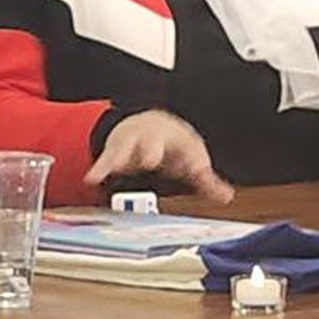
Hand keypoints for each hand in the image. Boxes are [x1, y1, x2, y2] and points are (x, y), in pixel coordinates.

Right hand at [87, 109, 234, 203]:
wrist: (146, 122)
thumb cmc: (172, 145)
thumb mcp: (191, 157)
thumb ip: (206, 180)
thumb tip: (227, 197)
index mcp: (177, 140)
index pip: (186, 147)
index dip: (192, 157)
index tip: (197, 167)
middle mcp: (154, 139)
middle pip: (152, 142)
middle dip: (150, 150)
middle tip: (150, 159)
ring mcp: (133, 144)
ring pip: (126, 147)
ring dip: (120, 157)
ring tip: (113, 167)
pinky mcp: (115, 152)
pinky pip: (106, 159)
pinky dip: (99, 169)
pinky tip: (92, 178)